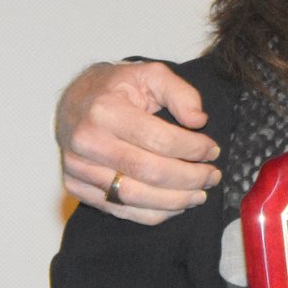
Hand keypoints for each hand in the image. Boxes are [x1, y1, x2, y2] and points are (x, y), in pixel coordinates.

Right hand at [57, 61, 221, 223]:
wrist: (74, 101)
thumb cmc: (117, 87)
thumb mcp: (150, 74)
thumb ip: (180, 93)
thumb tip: (199, 120)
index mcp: (105, 111)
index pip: (159, 140)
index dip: (193, 149)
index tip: (213, 150)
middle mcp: (87, 142)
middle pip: (149, 172)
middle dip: (189, 178)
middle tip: (212, 176)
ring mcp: (77, 168)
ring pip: (135, 197)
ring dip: (175, 200)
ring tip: (200, 194)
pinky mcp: (75, 187)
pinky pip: (120, 210)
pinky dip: (153, 214)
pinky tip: (176, 205)